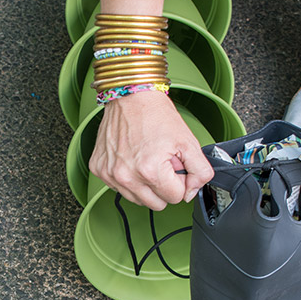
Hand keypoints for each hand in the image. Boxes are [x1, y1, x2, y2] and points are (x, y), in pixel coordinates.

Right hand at [89, 91, 212, 209]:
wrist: (131, 96)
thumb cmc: (157, 116)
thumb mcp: (190, 143)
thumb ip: (201, 173)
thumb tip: (192, 192)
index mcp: (150, 171)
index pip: (176, 198)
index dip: (181, 182)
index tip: (176, 166)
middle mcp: (126, 176)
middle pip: (157, 203)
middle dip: (165, 186)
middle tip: (163, 163)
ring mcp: (110, 173)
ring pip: (138, 199)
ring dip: (147, 185)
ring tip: (148, 159)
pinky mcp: (99, 169)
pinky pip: (120, 188)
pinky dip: (130, 178)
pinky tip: (134, 159)